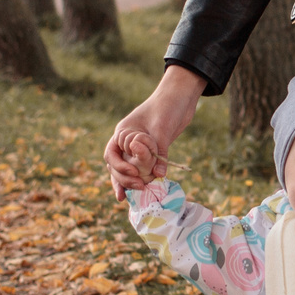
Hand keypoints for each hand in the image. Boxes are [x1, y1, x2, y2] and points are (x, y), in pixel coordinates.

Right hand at [107, 64, 204, 193]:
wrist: (182, 97)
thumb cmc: (168, 106)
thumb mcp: (163, 127)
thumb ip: (159, 150)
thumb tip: (159, 175)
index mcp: (123, 132)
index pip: (112, 154)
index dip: (119, 167)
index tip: (134, 173)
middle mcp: (127, 141)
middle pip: (116, 164)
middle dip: (123, 178)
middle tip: (138, 187)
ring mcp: (138, 147)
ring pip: (127, 168)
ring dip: (128, 182)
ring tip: (129, 198)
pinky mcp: (151, 151)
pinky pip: (142, 168)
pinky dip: (142, 178)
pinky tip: (144, 190)